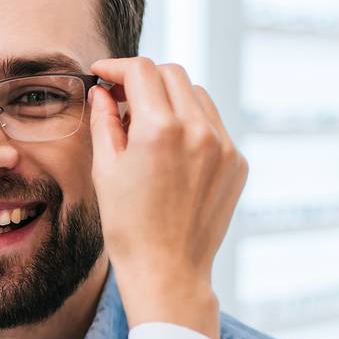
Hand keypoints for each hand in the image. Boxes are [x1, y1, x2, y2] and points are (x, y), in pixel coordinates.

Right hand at [87, 58, 247, 338]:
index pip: (141, 71)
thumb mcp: (106, 170)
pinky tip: (170, 150)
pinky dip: (190, 123)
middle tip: (120, 98)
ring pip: (196, 94)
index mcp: (160, 129)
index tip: (102, 75)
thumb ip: (104, 122)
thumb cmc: (128, 227)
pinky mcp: (236, 162)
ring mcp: (223, 145)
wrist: (167, 270)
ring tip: (146, 125)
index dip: (116, 67)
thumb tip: (102, 92)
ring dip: (169, 98)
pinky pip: (212, 124)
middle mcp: (198, 130)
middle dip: (143, 78)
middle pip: (171, 74)